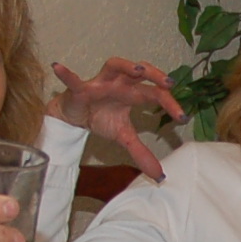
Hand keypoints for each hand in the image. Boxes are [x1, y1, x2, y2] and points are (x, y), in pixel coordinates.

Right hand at [48, 58, 182, 179]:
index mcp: (134, 93)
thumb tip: (160, 176)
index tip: (182, 117)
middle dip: (155, 75)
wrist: (75, 117)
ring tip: (138, 69)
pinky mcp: (80, 88)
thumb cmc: (101, 118)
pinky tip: (57, 67)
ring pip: (115, 65)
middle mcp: (120, 83)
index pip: (156, 94)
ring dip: (126, 66)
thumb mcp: (123, 137)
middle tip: (169, 83)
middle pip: (141, 73)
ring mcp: (100, 83)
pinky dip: (66, 75)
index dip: (170, 103)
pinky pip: (73, 81)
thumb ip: (141, 153)